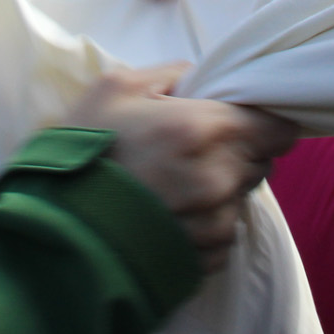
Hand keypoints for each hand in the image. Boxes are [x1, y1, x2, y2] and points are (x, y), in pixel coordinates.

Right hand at [65, 65, 298, 271]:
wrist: (55, 229)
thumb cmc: (83, 151)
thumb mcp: (115, 87)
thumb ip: (171, 74)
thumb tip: (200, 80)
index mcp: (207, 128)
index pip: (278, 127)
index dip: (263, 121)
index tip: (242, 120)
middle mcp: (222, 177)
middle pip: (262, 161)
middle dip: (239, 151)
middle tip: (197, 148)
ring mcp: (216, 223)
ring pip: (242, 198)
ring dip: (221, 188)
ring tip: (175, 185)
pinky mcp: (205, 259)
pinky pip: (223, 235)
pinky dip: (205, 223)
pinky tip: (168, 215)